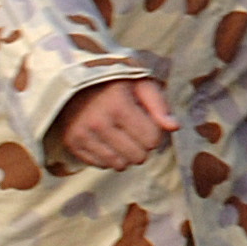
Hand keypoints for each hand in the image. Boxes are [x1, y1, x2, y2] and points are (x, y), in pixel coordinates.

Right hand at [56, 78, 175, 170]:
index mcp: (118, 105)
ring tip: (124, 138)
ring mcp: (82, 135)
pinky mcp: (72, 144)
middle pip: (137, 156)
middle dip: (143, 146)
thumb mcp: (140, 82)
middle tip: (136, 131)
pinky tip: (108, 141)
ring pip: (119, 165)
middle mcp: (98, 122)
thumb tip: (174, 127)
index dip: (155, 132)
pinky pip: (100, 165)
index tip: (148, 121)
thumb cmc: (114, 82)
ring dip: (127, 155)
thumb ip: (159, 104)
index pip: (152, 139)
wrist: (74, 80)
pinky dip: (109, 158)